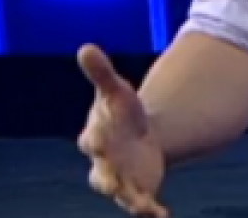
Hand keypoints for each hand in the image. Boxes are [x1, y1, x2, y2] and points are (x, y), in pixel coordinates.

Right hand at [77, 44, 168, 217]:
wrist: (136, 134)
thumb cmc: (120, 112)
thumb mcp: (115, 90)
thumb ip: (101, 73)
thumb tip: (86, 47)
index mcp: (96, 137)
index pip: (91, 139)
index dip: (95, 137)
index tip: (100, 136)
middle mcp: (104, 164)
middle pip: (101, 175)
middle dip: (107, 179)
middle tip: (112, 184)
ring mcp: (121, 181)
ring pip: (121, 194)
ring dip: (131, 200)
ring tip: (144, 206)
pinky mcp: (139, 191)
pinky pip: (142, 205)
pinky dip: (151, 211)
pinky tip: (162, 215)